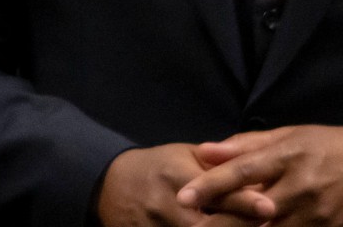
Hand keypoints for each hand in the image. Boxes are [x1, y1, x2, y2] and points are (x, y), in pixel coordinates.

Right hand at [99, 144, 263, 226]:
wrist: (107, 184)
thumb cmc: (155, 167)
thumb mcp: (181, 155)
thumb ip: (216, 163)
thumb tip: (256, 172)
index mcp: (175, 176)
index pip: (214, 191)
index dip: (242, 201)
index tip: (269, 206)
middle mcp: (165, 205)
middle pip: (210, 226)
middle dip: (238, 226)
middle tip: (268, 224)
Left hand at [180, 126, 342, 224]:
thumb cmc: (322, 147)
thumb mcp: (287, 136)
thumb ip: (244, 146)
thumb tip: (203, 152)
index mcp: (288, 156)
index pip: (242, 171)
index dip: (210, 185)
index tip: (182, 196)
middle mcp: (302, 187)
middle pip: (253, 209)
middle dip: (223, 219)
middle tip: (195, 223)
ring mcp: (318, 214)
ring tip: (219, 225)